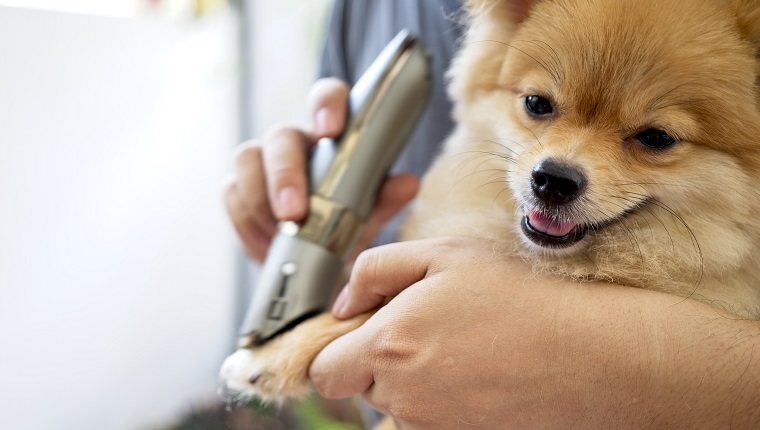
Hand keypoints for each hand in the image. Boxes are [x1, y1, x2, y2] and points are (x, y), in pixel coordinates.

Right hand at [224, 78, 419, 260]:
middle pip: (279, 135)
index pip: (327, 97)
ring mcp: (262, 164)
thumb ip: (386, 199)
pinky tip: (267, 248)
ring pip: (246, 160)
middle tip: (295, 212)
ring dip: (260, 202)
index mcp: (332, 134)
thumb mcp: (371, 215)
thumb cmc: (347, 227)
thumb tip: (407, 184)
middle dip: (284, 173)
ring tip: (280, 237)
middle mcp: (295, 142)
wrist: (320, 264)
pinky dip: (248, 225)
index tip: (331, 128)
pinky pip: (232, 196)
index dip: (327, 105)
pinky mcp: (238, 190)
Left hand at [309, 237, 759, 428]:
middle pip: (363, 388)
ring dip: (415, 382)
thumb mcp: (443, 254)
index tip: (364, 331)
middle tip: (429, 329)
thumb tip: (344, 302)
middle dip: (381, 360)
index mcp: (386, 348)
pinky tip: (478, 375)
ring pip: (399, 406)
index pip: (323, 371)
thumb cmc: (519, 300)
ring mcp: (431, 426)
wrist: (587, 356)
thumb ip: (375, 270)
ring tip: (462, 350)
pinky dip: (443, 402)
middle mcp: (401, 398)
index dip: (338, 349)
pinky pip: (431, 420)